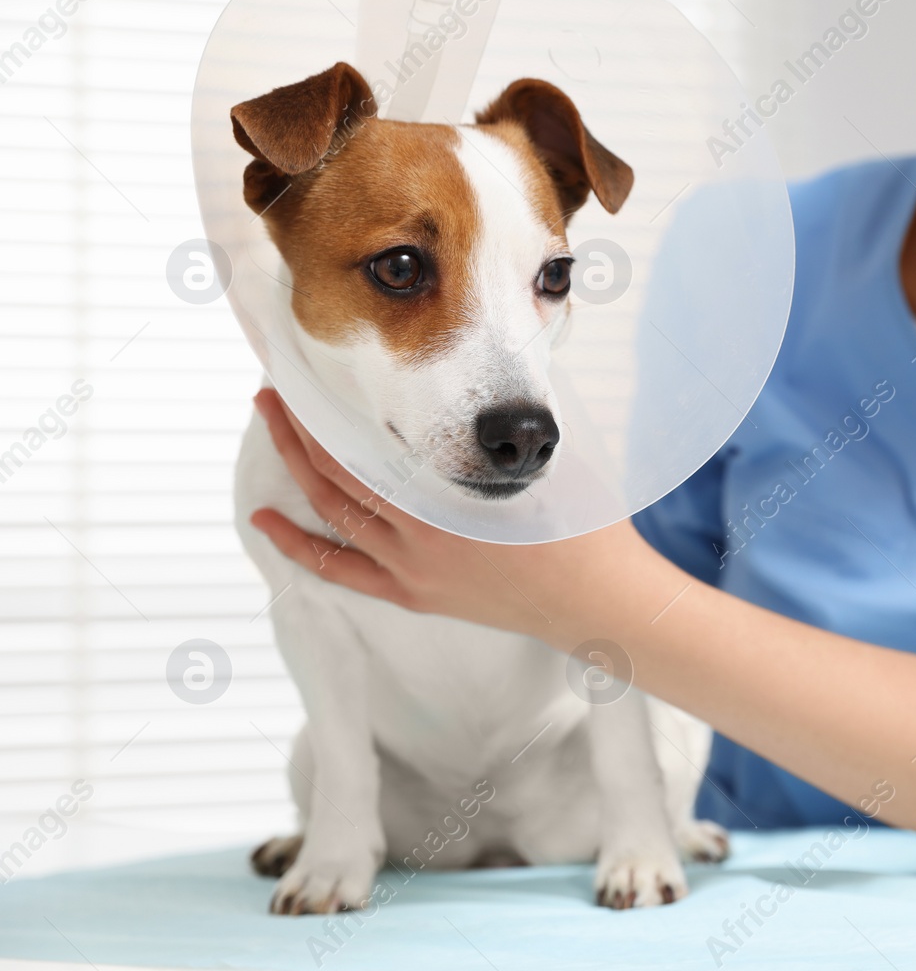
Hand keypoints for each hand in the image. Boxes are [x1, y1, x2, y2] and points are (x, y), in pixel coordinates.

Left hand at [246, 387, 654, 642]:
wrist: (593, 598)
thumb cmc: (582, 524)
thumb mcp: (547, 457)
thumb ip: (509, 422)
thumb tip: (494, 373)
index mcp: (447, 497)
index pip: (362, 445)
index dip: (325, 411)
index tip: (304, 376)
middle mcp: (418, 535)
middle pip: (333, 474)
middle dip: (296, 431)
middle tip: (272, 393)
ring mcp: (411, 569)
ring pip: (331, 515)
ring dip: (294, 470)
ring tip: (272, 429)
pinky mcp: (414, 594)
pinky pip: (341, 570)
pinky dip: (299, 545)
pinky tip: (266, 521)